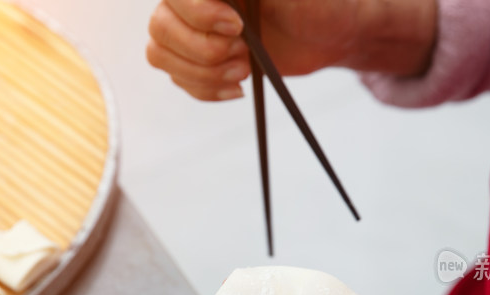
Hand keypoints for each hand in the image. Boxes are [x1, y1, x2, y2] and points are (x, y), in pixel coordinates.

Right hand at [146, 0, 436, 100]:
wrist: (329, 34)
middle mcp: (190, 1)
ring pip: (161, 56)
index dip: (198, 14)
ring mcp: (190, 30)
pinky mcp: (198, 60)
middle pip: (161, 28)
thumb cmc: (313, 3)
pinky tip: (237, 90)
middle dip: (204, 51)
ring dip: (203, 74)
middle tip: (244, 56)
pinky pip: (179, 80)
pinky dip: (207, 91)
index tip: (237, 27)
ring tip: (243, 72)